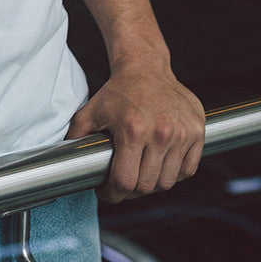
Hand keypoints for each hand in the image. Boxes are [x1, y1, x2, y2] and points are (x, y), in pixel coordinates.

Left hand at [66, 61, 204, 203]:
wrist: (146, 68)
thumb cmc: (119, 91)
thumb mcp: (90, 113)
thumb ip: (75, 138)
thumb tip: (63, 162)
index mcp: (133, 130)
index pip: (125, 182)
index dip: (113, 194)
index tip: (107, 191)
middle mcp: (160, 133)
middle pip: (147, 186)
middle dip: (131, 191)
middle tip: (123, 183)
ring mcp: (182, 133)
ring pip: (168, 181)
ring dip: (153, 183)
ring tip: (141, 173)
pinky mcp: (197, 131)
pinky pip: (188, 169)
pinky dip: (174, 173)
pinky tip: (160, 164)